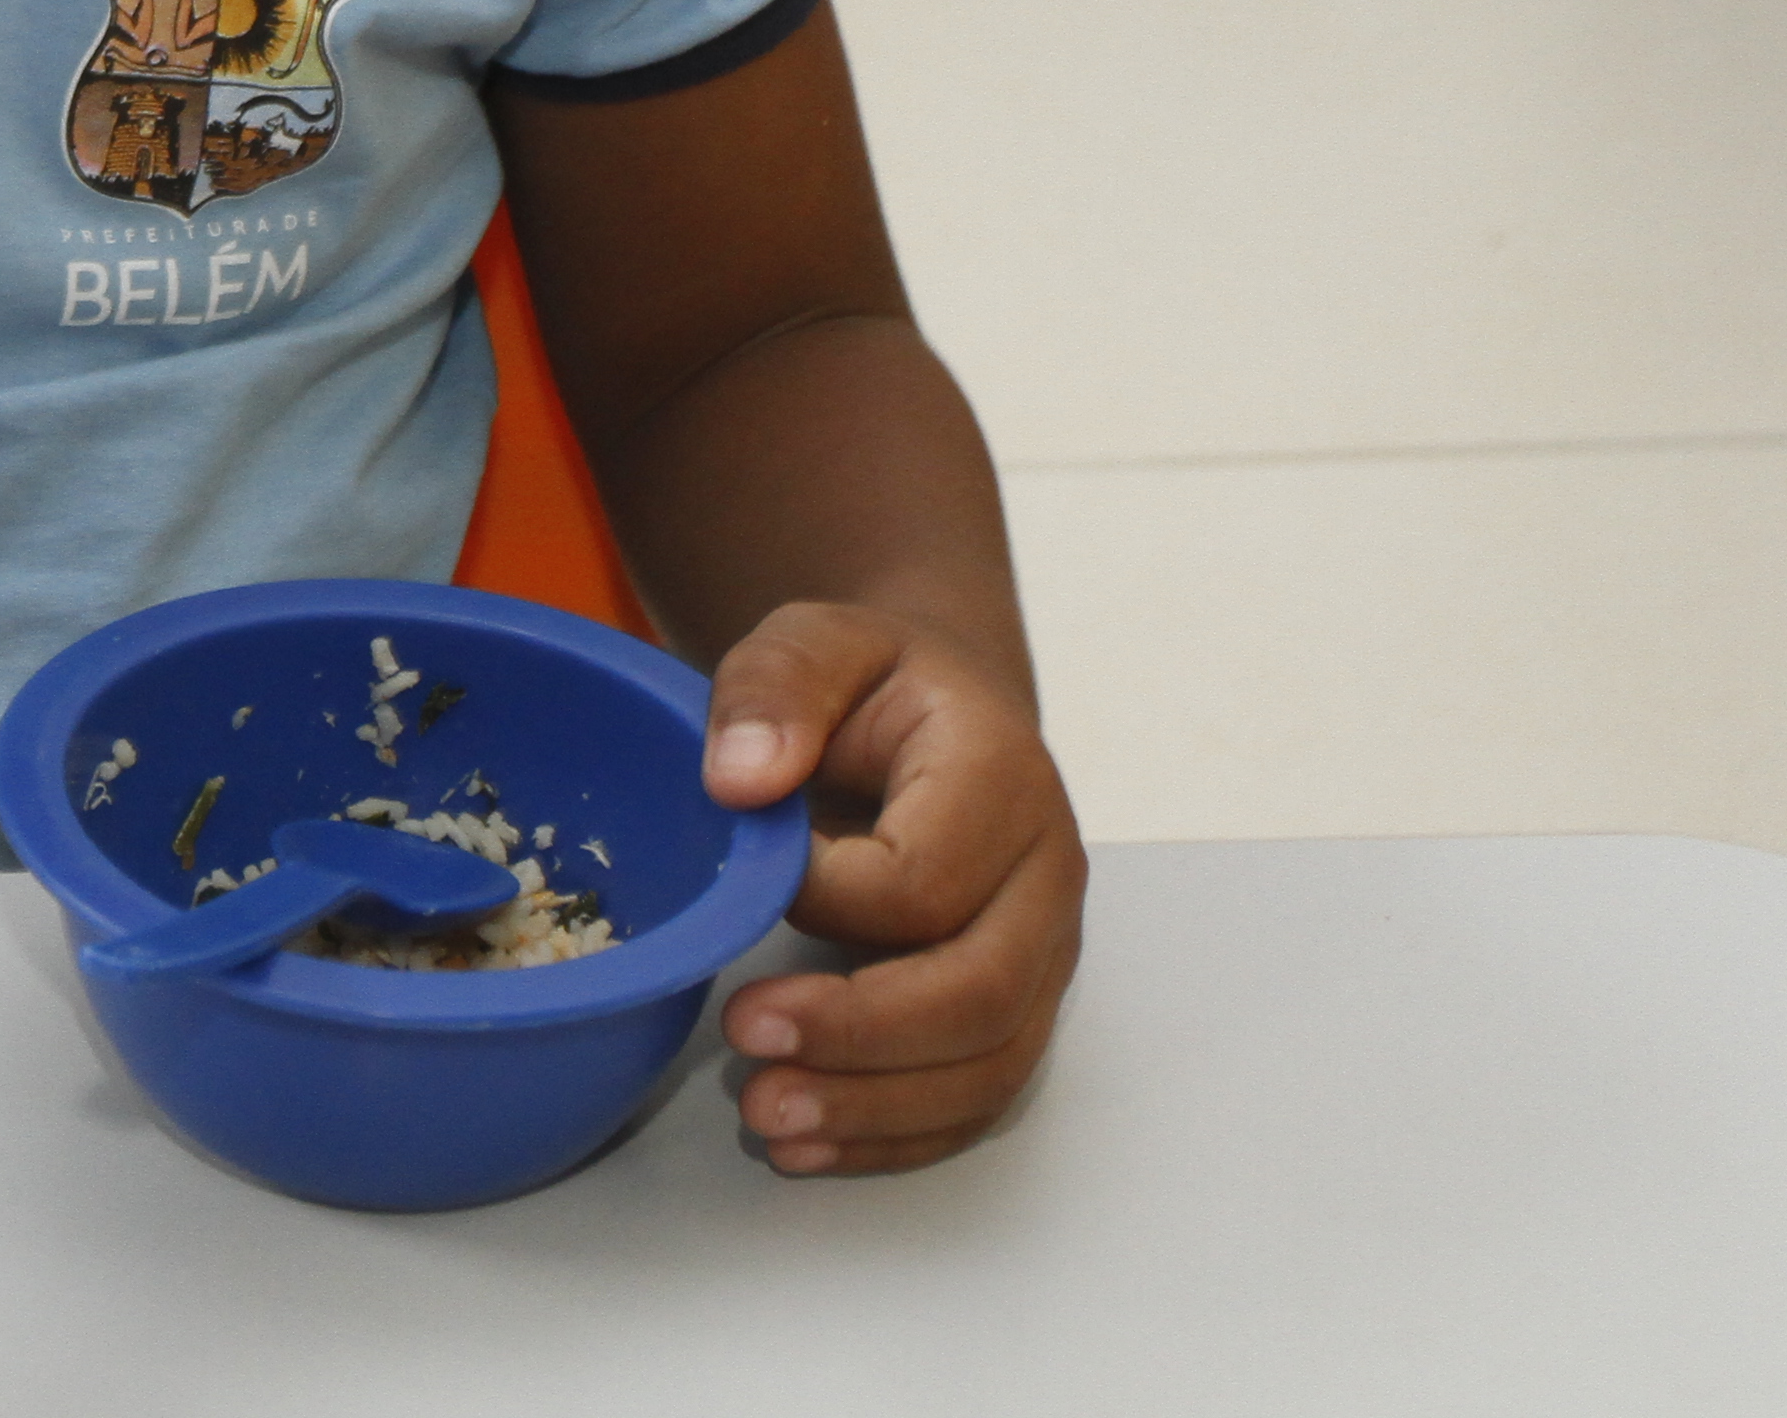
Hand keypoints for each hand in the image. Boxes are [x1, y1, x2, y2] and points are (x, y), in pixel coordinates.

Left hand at [700, 602, 1082, 1174]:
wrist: (941, 713)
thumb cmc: (872, 683)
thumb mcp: (816, 641)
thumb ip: (776, 686)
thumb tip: (740, 778)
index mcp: (1003, 776)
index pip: (927, 878)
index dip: (830, 900)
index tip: (748, 893)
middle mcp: (1047, 877)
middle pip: (979, 994)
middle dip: (860, 1036)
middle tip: (745, 1042)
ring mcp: (1042, 954)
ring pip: (987, 1065)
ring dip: (873, 1107)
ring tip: (765, 1114)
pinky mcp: (1016, 1008)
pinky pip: (975, 1097)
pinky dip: (893, 1135)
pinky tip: (807, 1146)